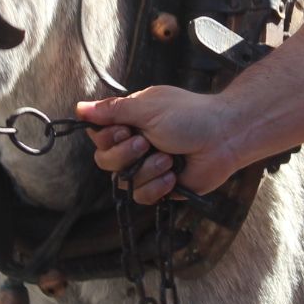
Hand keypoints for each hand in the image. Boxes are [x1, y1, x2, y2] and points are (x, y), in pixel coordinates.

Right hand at [77, 85, 242, 204]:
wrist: (224, 137)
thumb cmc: (190, 116)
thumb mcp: (147, 108)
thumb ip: (112, 111)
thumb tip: (79, 107)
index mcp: (130, 121)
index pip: (99, 135)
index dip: (106, 137)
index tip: (123, 130)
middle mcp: (136, 144)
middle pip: (104, 160)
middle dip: (124, 154)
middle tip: (146, 143)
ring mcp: (148, 166)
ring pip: (123, 181)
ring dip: (145, 170)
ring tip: (168, 159)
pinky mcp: (161, 187)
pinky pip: (142, 196)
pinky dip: (156, 186)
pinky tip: (172, 176)